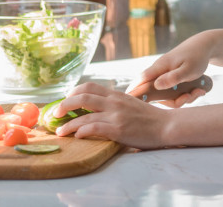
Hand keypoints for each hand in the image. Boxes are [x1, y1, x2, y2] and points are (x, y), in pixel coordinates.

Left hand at [53, 82, 173, 147]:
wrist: (166, 125)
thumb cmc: (149, 118)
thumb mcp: (131, 104)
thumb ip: (115, 103)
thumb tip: (98, 106)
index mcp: (116, 95)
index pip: (89, 86)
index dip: (73, 92)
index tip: (65, 101)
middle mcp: (114, 102)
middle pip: (81, 97)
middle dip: (64, 105)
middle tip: (56, 114)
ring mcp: (115, 115)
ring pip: (83, 116)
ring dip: (68, 125)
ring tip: (60, 131)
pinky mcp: (117, 129)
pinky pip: (93, 128)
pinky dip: (81, 132)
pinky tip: (77, 136)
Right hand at [127, 32, 214, 107]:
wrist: (205, 46)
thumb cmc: (196, 57)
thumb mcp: (188, 69)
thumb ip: (173, 77)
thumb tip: (156, 86)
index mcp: (159, 68)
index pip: (140, 82)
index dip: (134, 95)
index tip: (134, 107)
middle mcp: (159, 73)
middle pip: (155, 95)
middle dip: (172, 102)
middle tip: (187, 97)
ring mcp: (165, 77)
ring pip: (167, 96)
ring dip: (183, 98)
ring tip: (197, 91)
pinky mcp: (172, 80)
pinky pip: (175, 93)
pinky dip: (186, 94)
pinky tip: (198, 90)